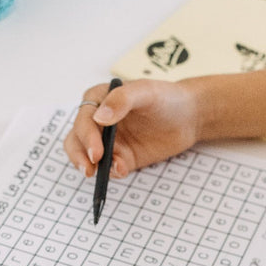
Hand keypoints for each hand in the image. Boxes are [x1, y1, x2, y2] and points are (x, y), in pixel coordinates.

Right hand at [64, 79, 201, 178]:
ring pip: (86, 156)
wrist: (189, 117)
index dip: (86, 137)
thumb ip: (122, 100)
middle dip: (79, 156)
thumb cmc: (166, 98)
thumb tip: (99, 117)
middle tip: (90, 169)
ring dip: (91, 167)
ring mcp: (108, 140)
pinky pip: (108, 168)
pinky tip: (122, 170)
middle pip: (76, 140)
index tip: (97, 152)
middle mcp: (98, 120)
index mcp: (99, 98)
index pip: (83, 118)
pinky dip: (112, 172)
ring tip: (106, 173)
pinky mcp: (120, 157)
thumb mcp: (146, 92)